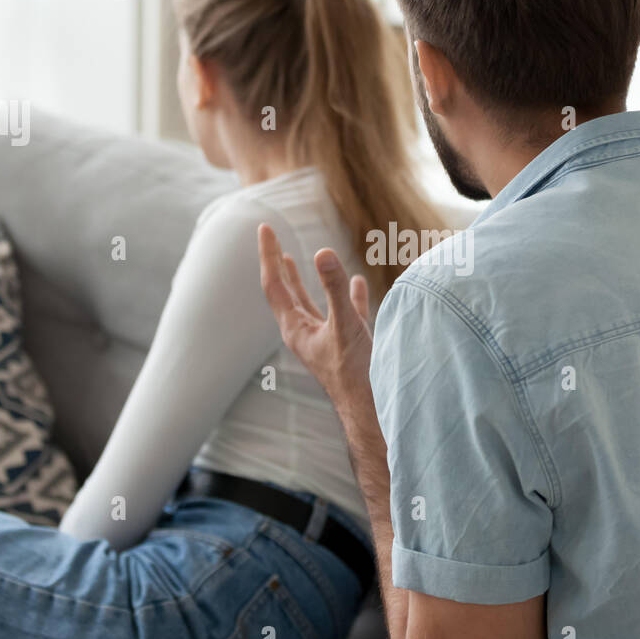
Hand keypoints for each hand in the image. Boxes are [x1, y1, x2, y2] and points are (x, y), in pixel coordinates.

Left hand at [257, 223, 372, 404]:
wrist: (374, 410)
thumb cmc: (356, 374)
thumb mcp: (345, 326)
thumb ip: (334, 289)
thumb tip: (322, 252)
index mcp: (296, 330)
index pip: (275, 285)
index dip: (269, 255)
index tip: (265, 228)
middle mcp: (306, 334)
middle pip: (287, 293)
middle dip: (279, 265)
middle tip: (271, 239)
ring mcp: (327, 339)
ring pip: (311, 303)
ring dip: (303, 281)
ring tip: (296, 260)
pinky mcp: (349, 344)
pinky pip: (345, 313)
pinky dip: (349, 295)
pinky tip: (357, 282)